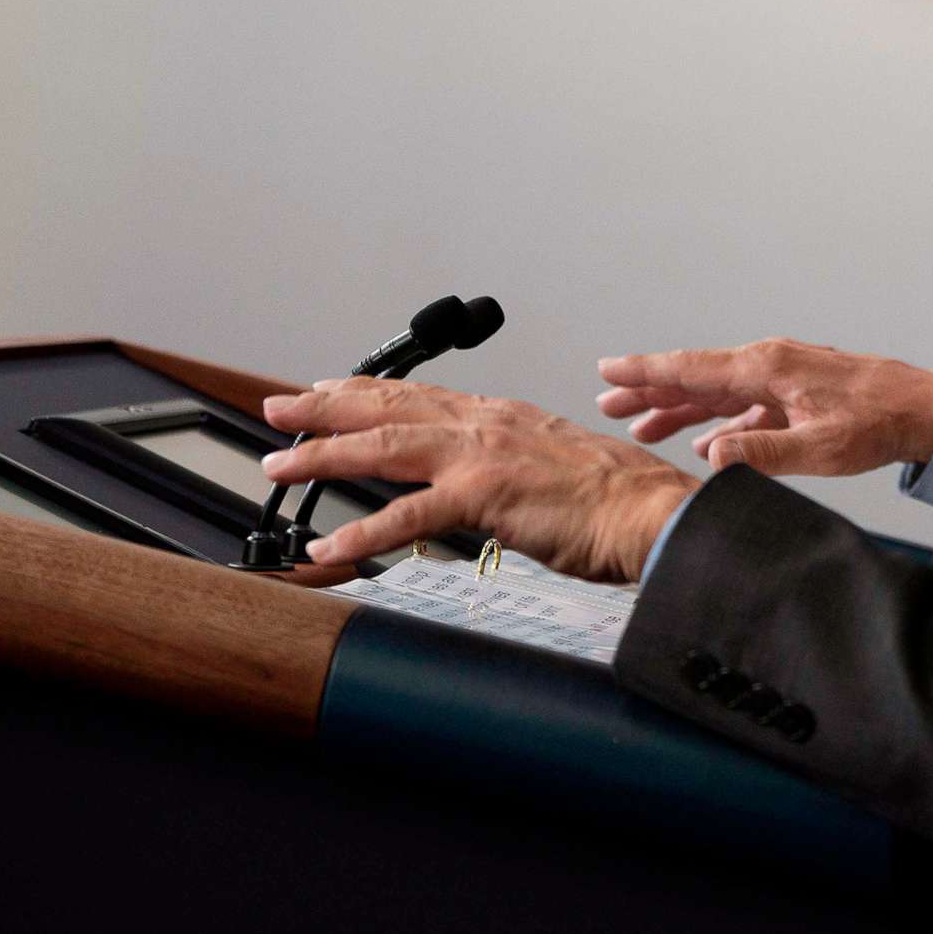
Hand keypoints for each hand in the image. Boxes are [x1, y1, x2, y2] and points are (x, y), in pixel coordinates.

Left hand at [260, 377, 695, 582]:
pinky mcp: (485, 495)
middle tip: (278, 408)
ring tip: (279, 466)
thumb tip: (495, 485)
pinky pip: (411, 515)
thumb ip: (517, 469)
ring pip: (385, 450)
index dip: (368, 393)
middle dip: (326, 408)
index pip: (422, 398)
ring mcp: (483, 457)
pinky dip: (365, 529)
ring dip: (324, 456)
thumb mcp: (557, 469)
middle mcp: (487, 425)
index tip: (330, 390)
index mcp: (504, 418)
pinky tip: (331, 543)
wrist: (654, 513)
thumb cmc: (620, 502)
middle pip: (389, 410)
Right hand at [594, 338, 932, 479]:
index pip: (692, 368)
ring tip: (642, 426)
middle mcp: (769, 364)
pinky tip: (705, 444)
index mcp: (767, 368)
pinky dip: (720, 424)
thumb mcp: (819, 448)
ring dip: (680, 409)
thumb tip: (710, 455)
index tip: (607, 370)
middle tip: (607, 403)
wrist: (924, 410)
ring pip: (718, 393)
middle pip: (696, 377)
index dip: (645, 372)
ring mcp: (783, 378)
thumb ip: (761, 453)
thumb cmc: (878, 423)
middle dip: (650, 390)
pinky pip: (745, 408)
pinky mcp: (797, 396)